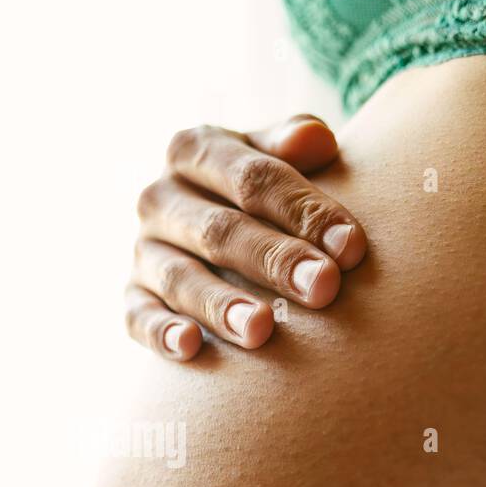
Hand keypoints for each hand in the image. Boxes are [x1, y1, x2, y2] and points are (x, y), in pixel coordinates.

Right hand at [125, 115, 366, 360]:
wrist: (210, 225)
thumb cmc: (258, 190)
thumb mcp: (274, 155)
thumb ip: (295, 140)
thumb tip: (316, 141)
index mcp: (194, 150)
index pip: (252, 178)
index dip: (303, 210)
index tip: (352, 246)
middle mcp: (160, 198)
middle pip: (220, 230)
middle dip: (275, 260)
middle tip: (324, 288)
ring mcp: (143, 250)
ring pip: (181, 279)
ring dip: (221, 304)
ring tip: (261, 330)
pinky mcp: (133, 297)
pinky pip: (140, 317)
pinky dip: (162, 332)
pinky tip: (192, 346)